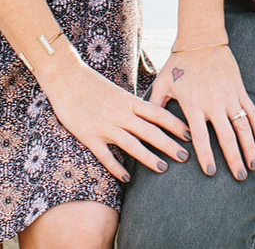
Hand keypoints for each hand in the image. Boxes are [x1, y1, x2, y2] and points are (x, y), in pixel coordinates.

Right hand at [41, 54, 192, 181]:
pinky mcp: (89, 135)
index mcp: (128, 101)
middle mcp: (120, 113)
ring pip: (131, 144)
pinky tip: (126, 178)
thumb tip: (150, 115)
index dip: (175, 125)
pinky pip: (105, 155)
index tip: (189, 134)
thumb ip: (132, 105)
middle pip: (150, 131)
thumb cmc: (92, 83)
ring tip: (163, 168)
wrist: (65, 76)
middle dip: (169, 144)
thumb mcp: (117, 91)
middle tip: (185, 156)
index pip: (158, 114)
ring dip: (148, 157)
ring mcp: (105, 125)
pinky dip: (116, 167)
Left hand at [149, 46, 254, 179]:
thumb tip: (145, 125)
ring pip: (242, 127)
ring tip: (252, 166)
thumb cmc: (179, 63)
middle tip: (239, 177)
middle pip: (226, 137)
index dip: (206, 156)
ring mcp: (228, 96)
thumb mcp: (162, 83)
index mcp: (193, 105)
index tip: (210, 173)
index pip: (200, 137)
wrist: (201, 39)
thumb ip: (155, 105)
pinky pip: (251, 111)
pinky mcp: (239, 89)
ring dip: (249, 148)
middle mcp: (213, 103)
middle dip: (233, 159)